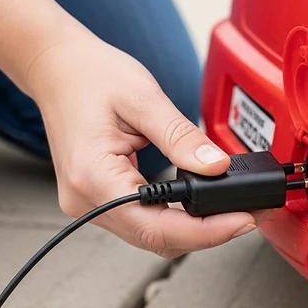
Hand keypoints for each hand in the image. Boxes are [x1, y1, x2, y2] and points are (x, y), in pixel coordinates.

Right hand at [25, 25, 257, 257]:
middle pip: (156, 239)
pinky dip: (175, 218)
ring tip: (232, 212)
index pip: (156, 227)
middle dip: (208, 233)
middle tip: (250, 217)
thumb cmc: (90, 76)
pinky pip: (143, 221)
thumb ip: (181, 136)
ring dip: (194, 229)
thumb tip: (217, 166)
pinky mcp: (98, 198)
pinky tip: (200, 206)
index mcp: (94, 176)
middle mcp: (87, 199)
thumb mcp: (143, 98)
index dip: (206, 232)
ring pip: (151, 235)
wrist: (57, 68)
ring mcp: (90, 203)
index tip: (243, 222)